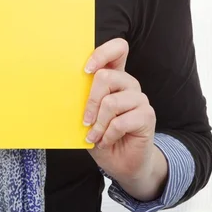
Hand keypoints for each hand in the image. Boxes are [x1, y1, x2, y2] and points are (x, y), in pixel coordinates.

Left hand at [83, 39, 166, 199]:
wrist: (120, 162)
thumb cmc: (101, 135)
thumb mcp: (87, 116)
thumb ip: (83, 100)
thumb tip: (64, 90)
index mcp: (114, 77)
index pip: (118, 49)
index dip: (102, 53)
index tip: (86, 70)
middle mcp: (128, 84)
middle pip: (107, 76)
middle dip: (90, 101)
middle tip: (85, 121)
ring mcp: (139, 99)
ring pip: (111, 102)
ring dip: (98, 123)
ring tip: (95, 135)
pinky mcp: (147, 116)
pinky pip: (120, 121)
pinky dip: (108, 135)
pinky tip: (106, 141)